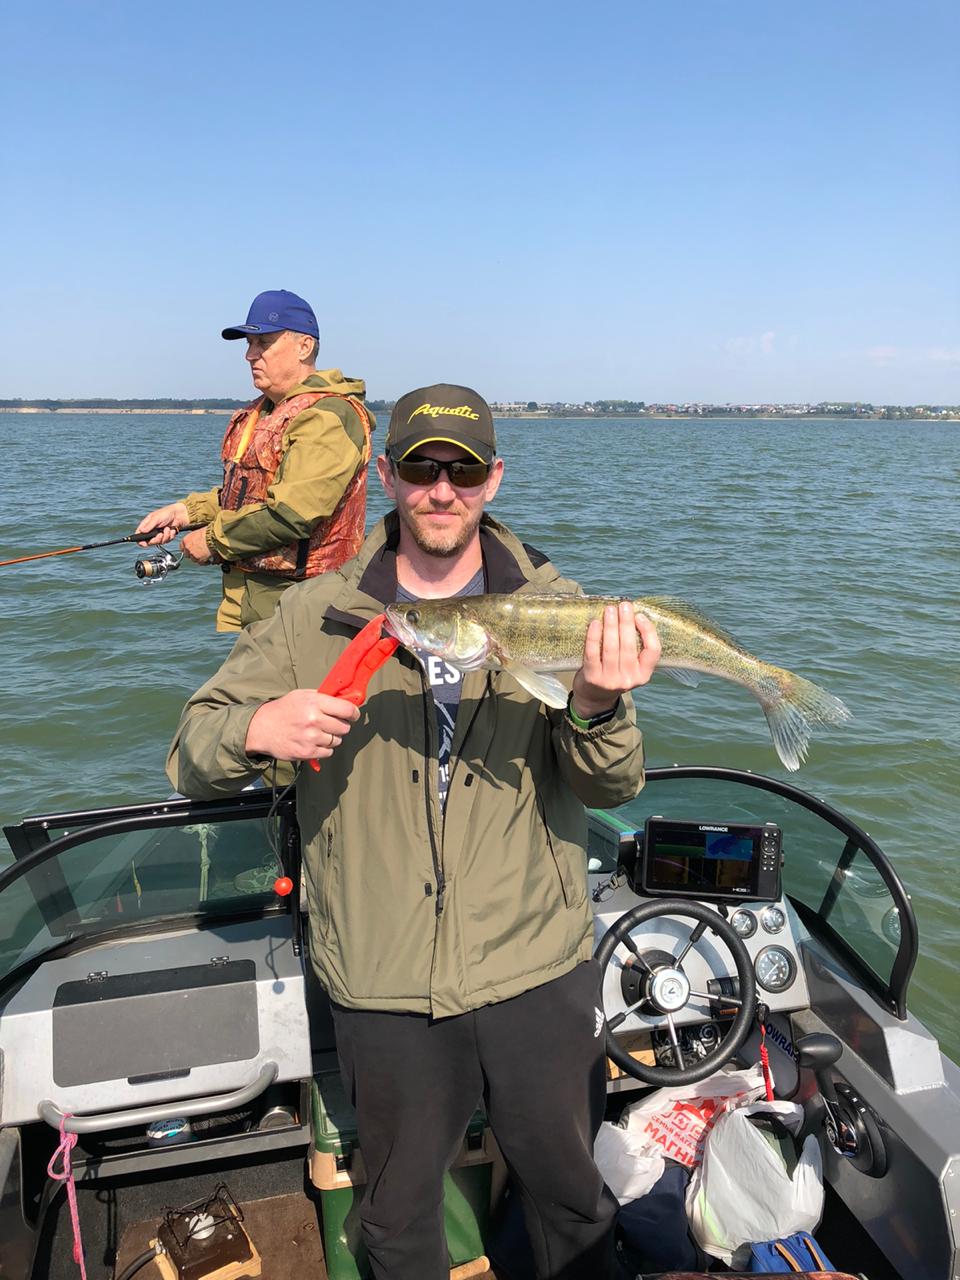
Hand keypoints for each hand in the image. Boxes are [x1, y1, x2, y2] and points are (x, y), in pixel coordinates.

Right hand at [136, 502, 188, 545]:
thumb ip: (149, 525)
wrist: (179, 515)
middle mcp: (152, 531)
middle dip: (156, 539)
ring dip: (165, 536)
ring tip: (168, 528)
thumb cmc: (166, 513)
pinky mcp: (166, 537)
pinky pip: (167, 541)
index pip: (139, 536)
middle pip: (150, 542)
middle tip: (160, 534)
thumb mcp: (156, 518)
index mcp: (146, 525)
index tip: (144, 543)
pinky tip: (172, 530)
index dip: (140, 541)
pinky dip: (170, 536)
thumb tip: (141, 531)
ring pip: (159, 542)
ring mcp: (159, 534)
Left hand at [180, 527, 214, 562]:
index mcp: (185, 540)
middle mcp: (187, 548)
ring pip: (194, 559)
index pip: (182, 548)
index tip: (191, 549)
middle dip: (193, 554)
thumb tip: (195, 541)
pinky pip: (201, 563)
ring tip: (206, 555)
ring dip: (199, 558)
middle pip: (187, 555)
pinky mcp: (199, 560)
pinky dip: (205, 561)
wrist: (214, 537)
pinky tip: (209, 558)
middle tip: (200, 552)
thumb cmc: (208, 532)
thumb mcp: (197, 533)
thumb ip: (193, 538)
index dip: (187, 549)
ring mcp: (193, 554)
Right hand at [245, 691, 360, 760]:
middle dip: (341, 726)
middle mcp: (314, 720)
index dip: (354, 713)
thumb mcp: (302, 695)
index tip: (353, 715)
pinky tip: (313, 742)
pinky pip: (328, 752)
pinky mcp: (307, 753)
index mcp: (314, 703)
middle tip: (331, 724)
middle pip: (344, 727)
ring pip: (337, 741)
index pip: (347, 709)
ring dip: (331, 738)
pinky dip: (324, 749)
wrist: (262, 728)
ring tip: (318, 733)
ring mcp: (311, 738)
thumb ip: (324, 697)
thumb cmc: (283, 710)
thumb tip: (346, 698)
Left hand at [571, 602, 660, 719]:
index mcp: (644, 674)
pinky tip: (595, 623)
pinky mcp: (593, 678)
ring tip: (610, 610)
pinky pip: (593, 653)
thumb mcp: (630, 665)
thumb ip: (634, 646)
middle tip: (624, 605)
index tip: (640, 615)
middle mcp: (629, 679)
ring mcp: (611, 680)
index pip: (653, 651)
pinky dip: (594, 636)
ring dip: (611, 626)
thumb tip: (630, 614)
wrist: (594, 697)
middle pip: (629, 646)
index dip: (648, 631)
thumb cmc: (614, 672)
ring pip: (612, 648)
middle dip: (626, 622)